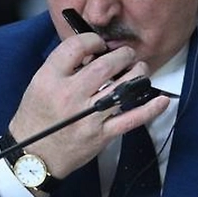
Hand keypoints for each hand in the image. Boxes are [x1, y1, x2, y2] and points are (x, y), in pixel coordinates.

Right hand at [7, 33, 169, 179]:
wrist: (34, 156)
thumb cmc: (36, 119)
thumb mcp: (39, 85)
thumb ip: (63, 68)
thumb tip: (94, 53)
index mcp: (50, 79)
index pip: (76, 47)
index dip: (93, 40)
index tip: (99, 44)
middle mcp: (70, 95)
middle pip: (106, 65)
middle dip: (122, 54)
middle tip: (126, 54)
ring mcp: (88, 117)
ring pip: (123, 88)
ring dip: (138, 73)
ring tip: (140, 68)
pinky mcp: (102, 135)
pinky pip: (131, 119)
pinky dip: (150, 109)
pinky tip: (162, 100)